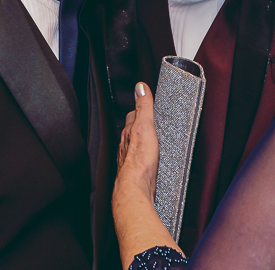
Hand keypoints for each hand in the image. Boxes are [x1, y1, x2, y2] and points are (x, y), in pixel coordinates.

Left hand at [115, 82, 158, 204]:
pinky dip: (143, 155)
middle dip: (138, 125)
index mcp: (129, 131)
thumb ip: (143, 107)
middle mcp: (126, 144)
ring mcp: (129, 157)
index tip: (144, 104)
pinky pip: (139, 158)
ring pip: (134, 145)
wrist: (136, 187)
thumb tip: (140, 87)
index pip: (132, 115)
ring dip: (140, 141)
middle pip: (131, 130)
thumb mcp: (145, 126)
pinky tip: (149, 158)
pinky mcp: (136, 170)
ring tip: (149, 138)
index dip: (138, 110)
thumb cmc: (139, 159)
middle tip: (147, 120)